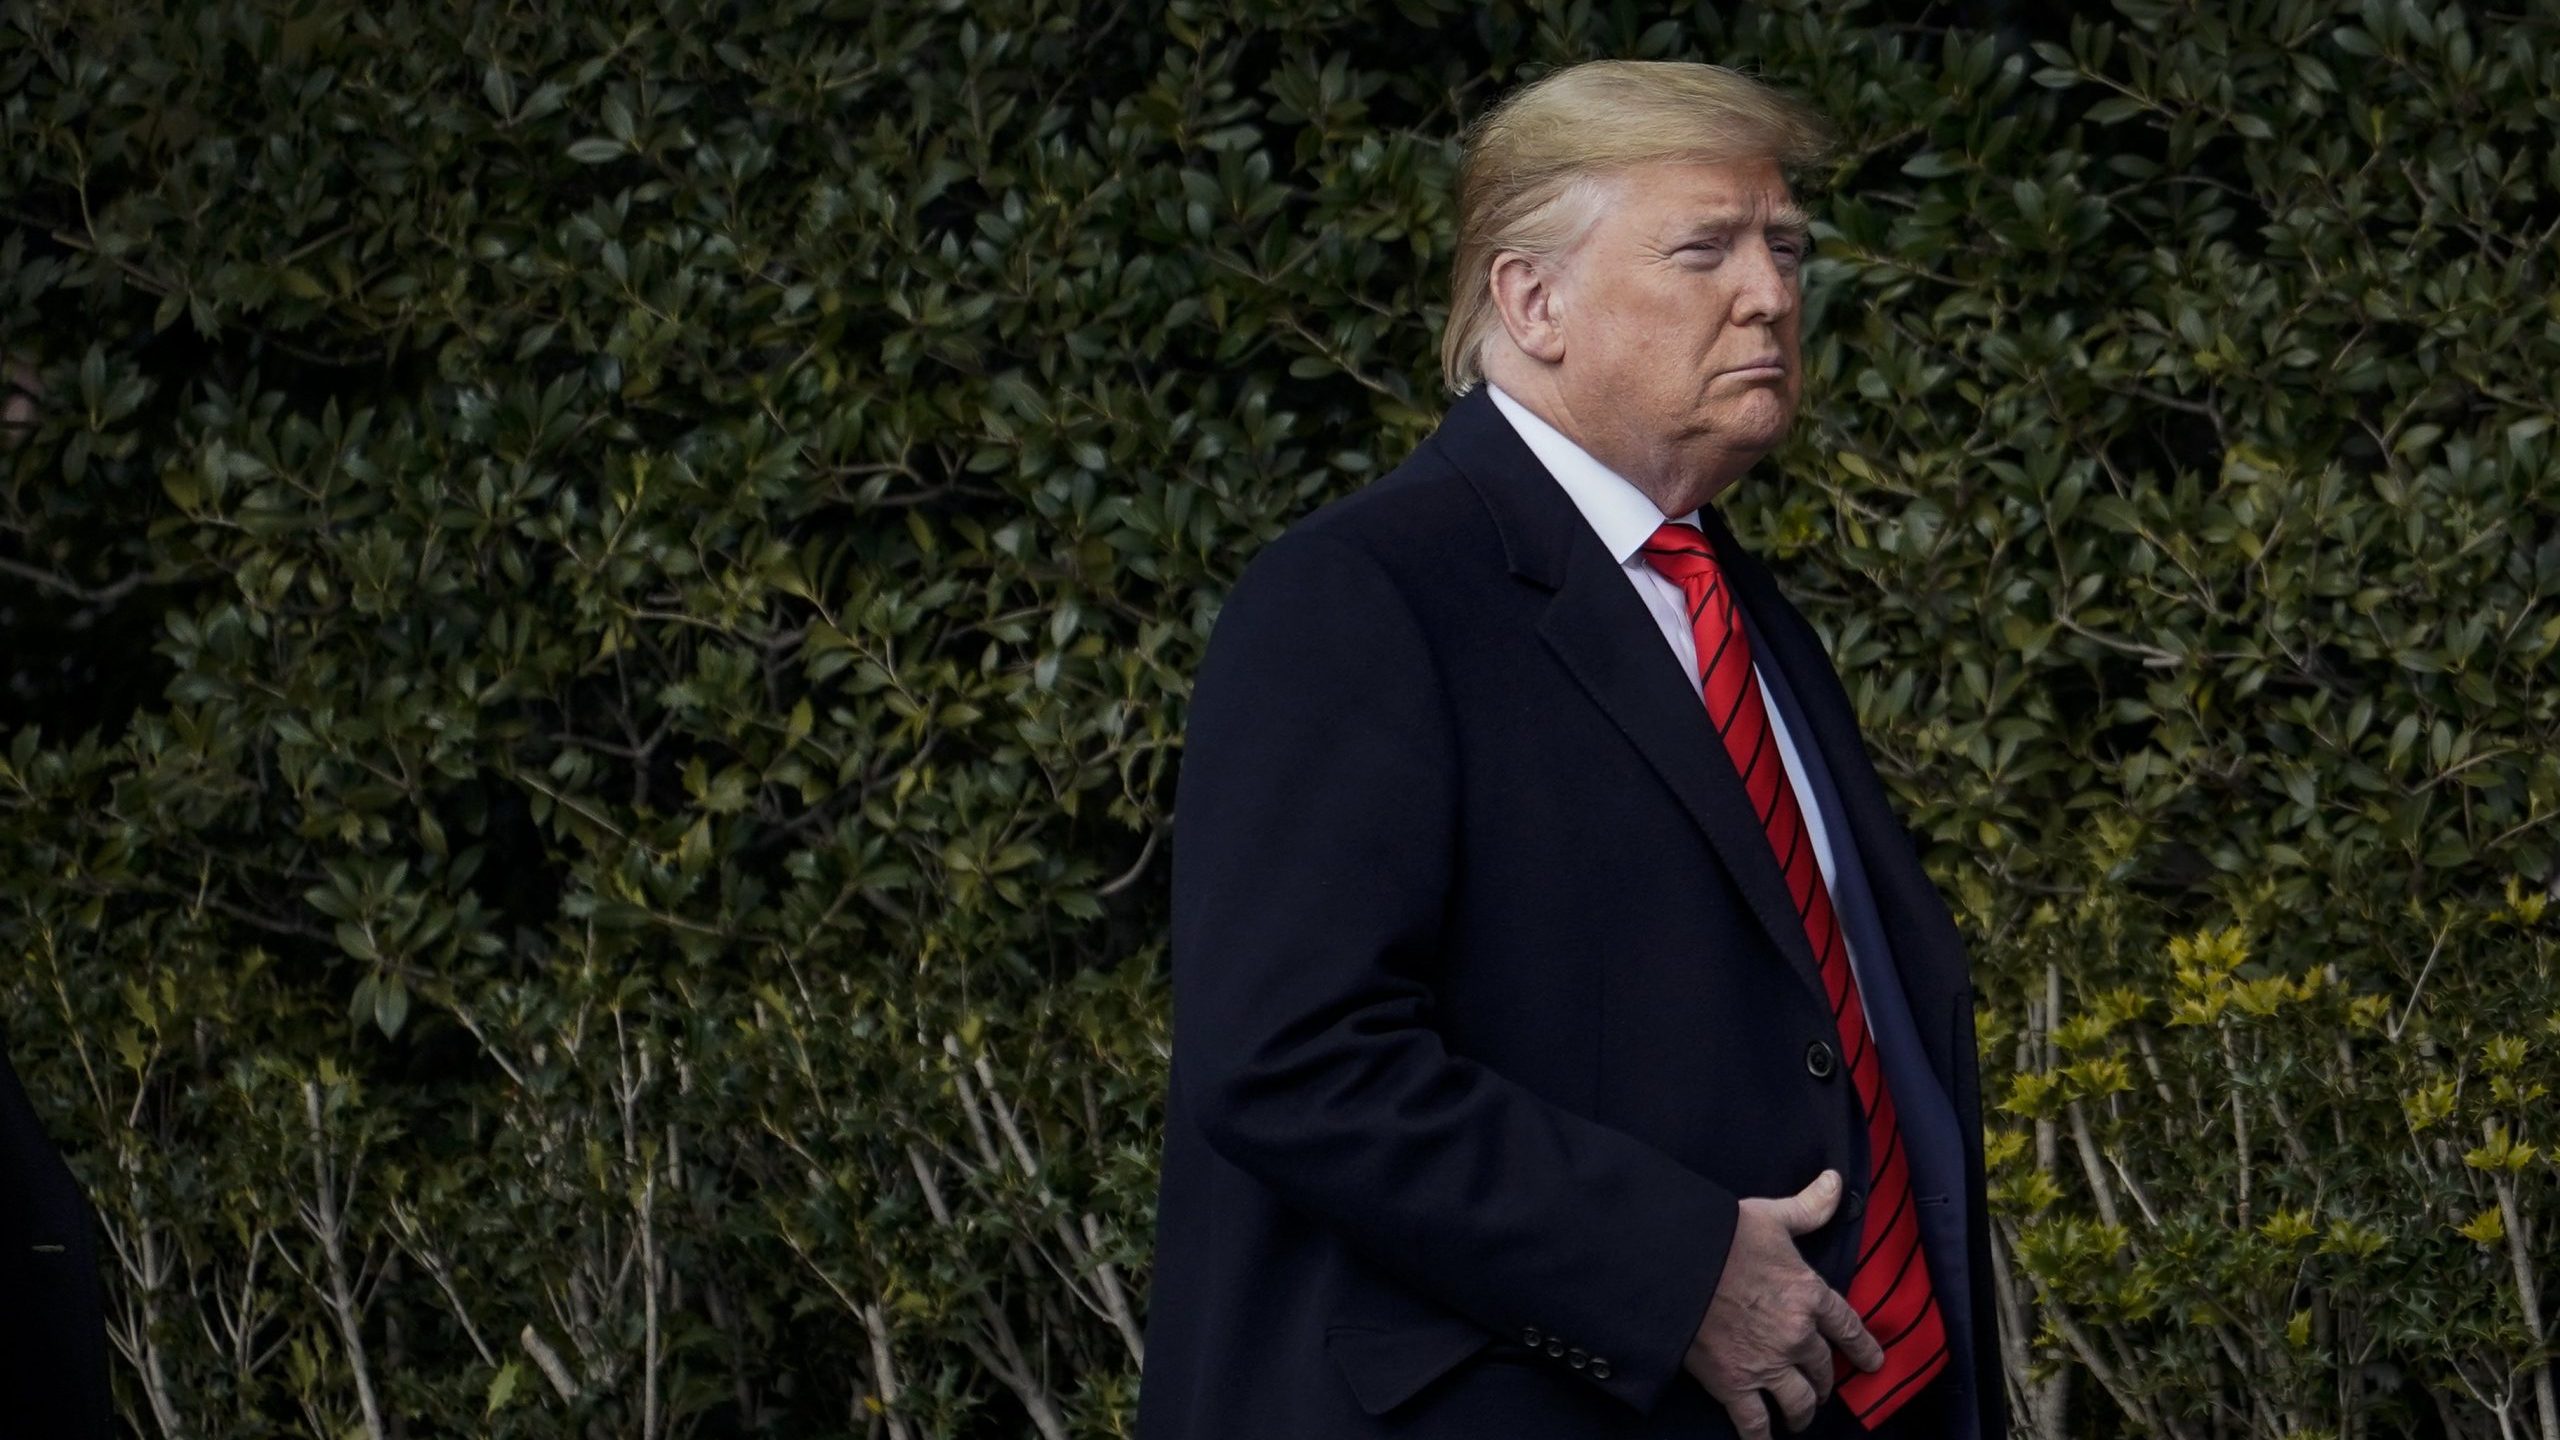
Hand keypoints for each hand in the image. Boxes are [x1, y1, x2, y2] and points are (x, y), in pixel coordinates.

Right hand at [1682, 1169, 1882, 1437]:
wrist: (1675, 1266)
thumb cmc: (1722, 1236)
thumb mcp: (1770, 1216)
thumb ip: (1808, 1207)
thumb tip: (1835, 1182)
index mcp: (1809, 1295)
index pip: (1849, 1328)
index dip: (1865, 1348)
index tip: (1874, 1363)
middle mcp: (1796, 1336)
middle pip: (1824, 1370)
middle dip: (1825, 1381)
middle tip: (1821, 1386)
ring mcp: (1766, 1364)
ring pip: (1800, 1402)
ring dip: (1803, 1412)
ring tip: (1800, 1417)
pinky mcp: (1734, 1384)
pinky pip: (1756, 1423)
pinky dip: (1762, 1436)